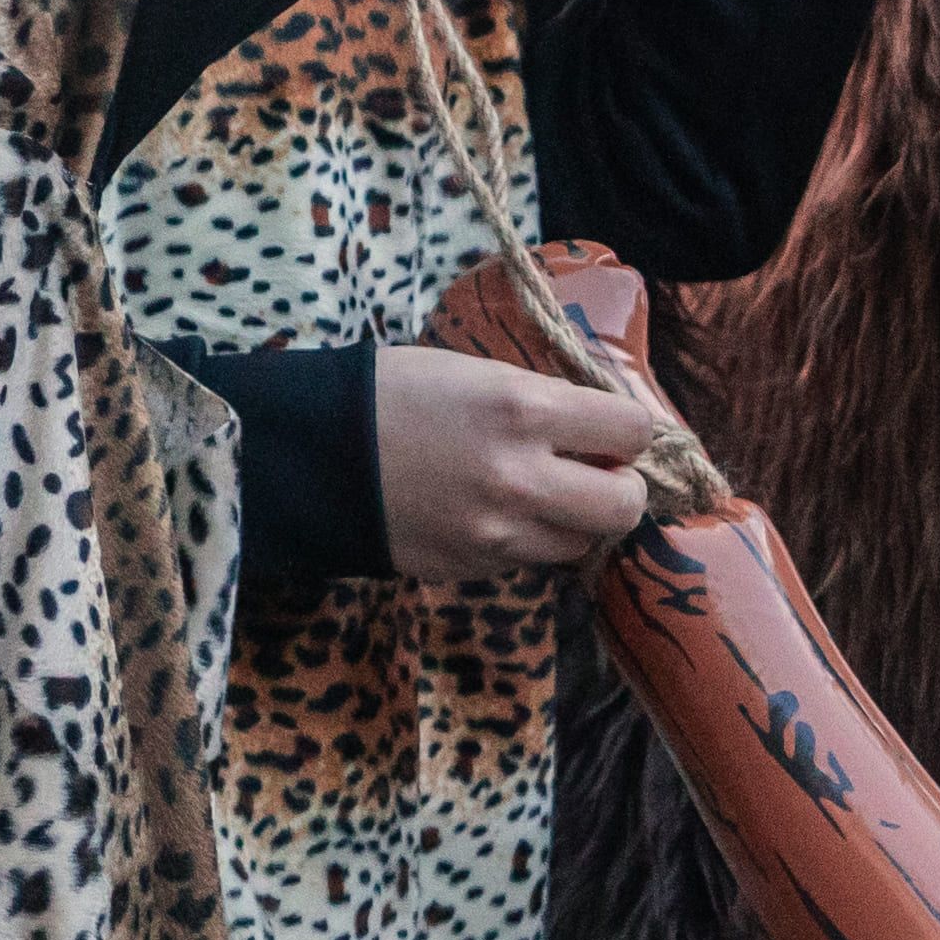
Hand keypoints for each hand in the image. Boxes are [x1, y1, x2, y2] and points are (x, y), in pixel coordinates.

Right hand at [379, 343, 671, 577]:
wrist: (306, 450)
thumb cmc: (389, 392)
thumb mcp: (472, 372)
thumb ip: (542, 402)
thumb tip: (599, 433)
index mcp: (523, 409)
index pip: (633, 428)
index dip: (625, 428)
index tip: (605, 430)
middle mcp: (522, 477)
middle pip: (627, 504)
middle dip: (619, 486)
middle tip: (592, 472)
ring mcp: (498, 532)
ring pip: (582, 541)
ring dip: (571, 518)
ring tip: (533, 494)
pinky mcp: (473, 567)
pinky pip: (528, 559)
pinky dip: (522, 539)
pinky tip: (483, 511)